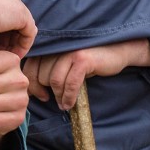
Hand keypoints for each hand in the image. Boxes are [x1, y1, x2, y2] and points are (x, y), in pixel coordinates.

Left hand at [23, 40, 149, 109]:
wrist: (119, 51)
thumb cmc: (91, 60)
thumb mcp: (67, 63)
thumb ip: (51, 68)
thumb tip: (33, 88)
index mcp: (51, 46)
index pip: (30, 66)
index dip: (33, 84)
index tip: (40, 95)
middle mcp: (58, 47)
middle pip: (40, 75)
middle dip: (44, 91)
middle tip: (50, 100)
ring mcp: (70, 52)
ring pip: (54, 80)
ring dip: (58, 96)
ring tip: (63, 103)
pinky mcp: (83, 59)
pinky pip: (70, 83)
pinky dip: (68, 96)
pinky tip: (70, 103)